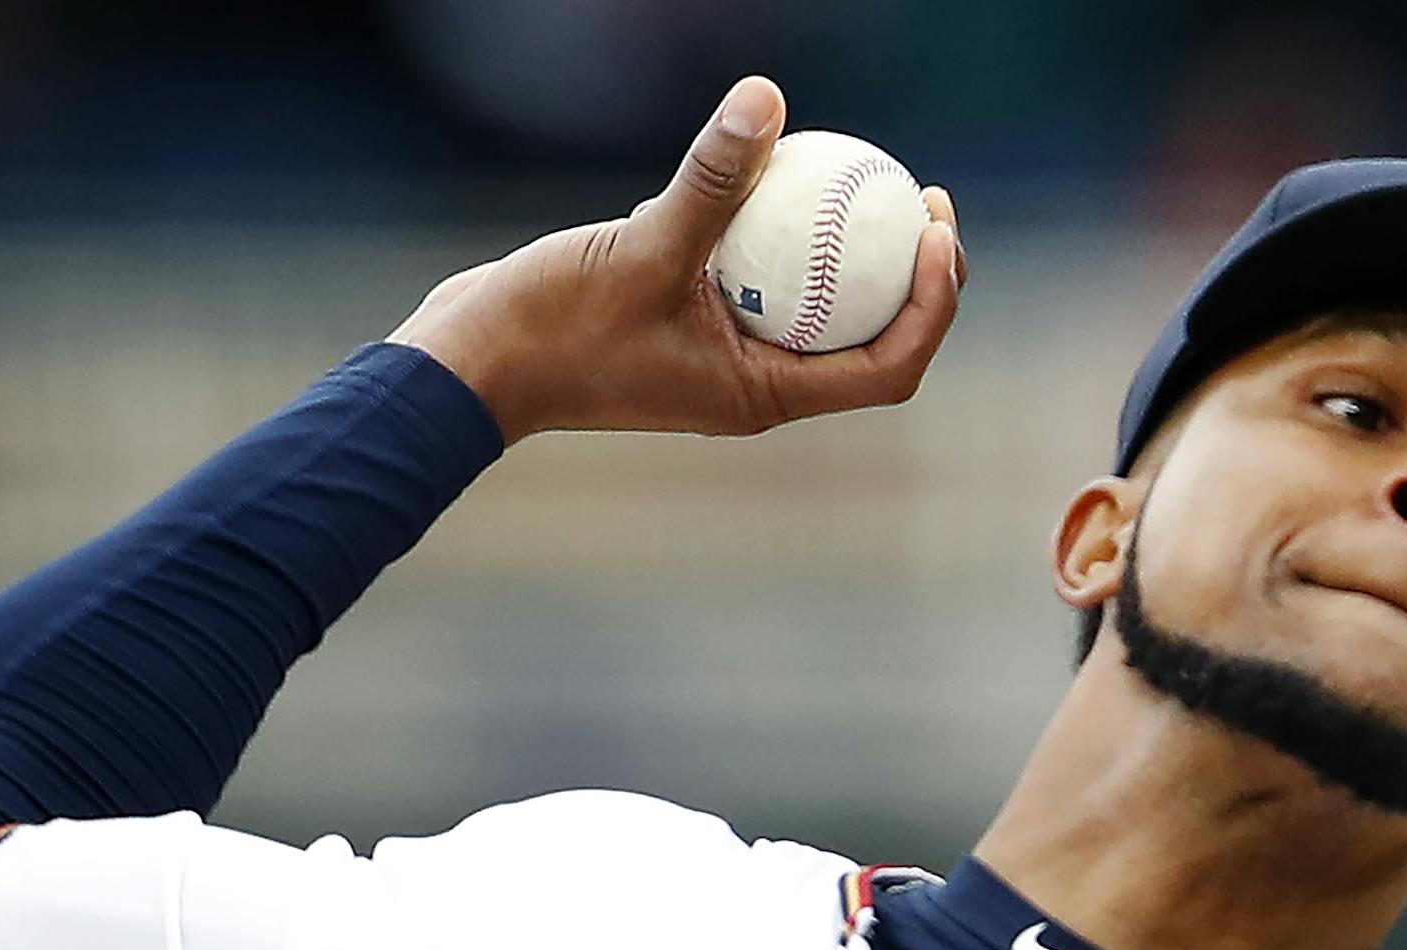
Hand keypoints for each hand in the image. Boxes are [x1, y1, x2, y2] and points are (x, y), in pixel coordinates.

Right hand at [387, 76, 966, 443]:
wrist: (470, 365)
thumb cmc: (555, 330)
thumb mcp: (642, 245)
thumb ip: (712, 180)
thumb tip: (766, 98)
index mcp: (765, 394)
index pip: (887, 368)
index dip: (932, 306)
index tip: (936, 234)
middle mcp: (756, 384)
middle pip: (869, 338)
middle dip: (912, 277)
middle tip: (925, 199)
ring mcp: (722, 357)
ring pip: (812, 305)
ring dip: (846, 253)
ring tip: (866, 180)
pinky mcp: (688, 323)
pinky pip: (754, 277)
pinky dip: (772, 234)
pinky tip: (767, 171)